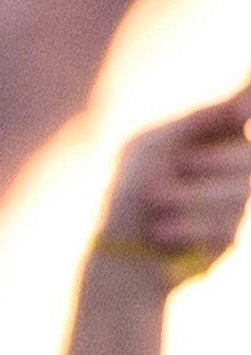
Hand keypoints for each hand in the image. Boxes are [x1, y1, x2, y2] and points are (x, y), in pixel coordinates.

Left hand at [97, 81, 250, 283]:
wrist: (117, 252)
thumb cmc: (131, 191)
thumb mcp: (153, 147)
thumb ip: (199, 121)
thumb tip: (245, 103)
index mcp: (218, 138)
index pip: (241, 115)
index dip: (243, 109)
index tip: (240, 111)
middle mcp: (232, 169)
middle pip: (248, 157)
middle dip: (219, 159)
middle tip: (183, 164)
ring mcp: (233, 203)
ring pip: (239, 192)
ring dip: (190, 196)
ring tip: (152, 200)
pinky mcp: (226, 236)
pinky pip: (223, 226)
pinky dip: (186, 227)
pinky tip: (159, 232)